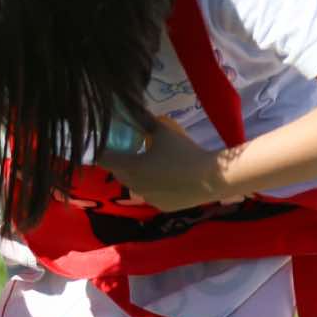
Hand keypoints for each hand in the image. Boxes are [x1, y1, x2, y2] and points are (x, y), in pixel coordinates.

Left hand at [96, 116, 229, 211]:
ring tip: (153, 166)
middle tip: (133, 151)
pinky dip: (154, 188)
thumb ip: (145, 121)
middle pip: (119, 173)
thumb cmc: (185, 152)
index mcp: (129, 167)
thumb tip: (133, 109)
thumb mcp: (164, 131)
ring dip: (138, 176)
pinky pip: (151, 195)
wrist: (213, 178)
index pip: (103, 159)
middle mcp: (133, 186)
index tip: (111, 144)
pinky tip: (168, 180)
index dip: (104, 150)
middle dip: (122, 163)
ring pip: (135, 185)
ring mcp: (148, 199)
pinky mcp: (162, 207)